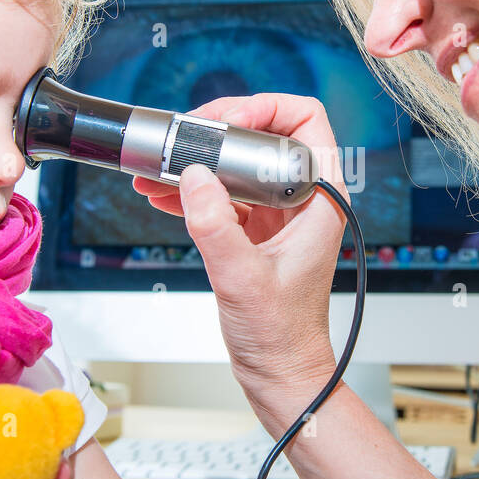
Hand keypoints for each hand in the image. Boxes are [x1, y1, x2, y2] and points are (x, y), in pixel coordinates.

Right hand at [132, 94, 346, 401]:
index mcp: (322, 197)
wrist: (279, 372)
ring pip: (239, 161)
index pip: (306, 120)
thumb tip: (193, 176)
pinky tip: (161, 193)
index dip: (267, 107)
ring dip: (198, 160)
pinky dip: (193, 188)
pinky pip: (224, 191)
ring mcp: (279, 211)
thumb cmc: (281, 334)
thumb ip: (216, 225)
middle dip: (218, 131)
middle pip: (264, 133)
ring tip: (156, 167)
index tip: (228, 119)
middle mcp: (304, 197)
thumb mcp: (242, 278)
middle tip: (182, 139)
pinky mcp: (256, 228)